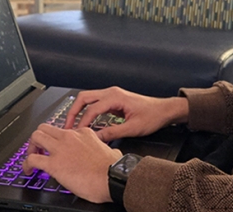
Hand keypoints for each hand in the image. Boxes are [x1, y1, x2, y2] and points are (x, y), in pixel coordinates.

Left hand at [23, 124, 121, 203]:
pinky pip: (32, 159)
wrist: (111, 177)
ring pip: (36, 136)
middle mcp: (70, 137)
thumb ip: (105, 148)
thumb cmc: (112, 168)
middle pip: (45, 127)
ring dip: (31, 148)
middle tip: (39, 150)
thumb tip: (111, 153)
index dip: (58, 141)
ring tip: (32, 157)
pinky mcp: (54, 164)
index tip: (58, 149)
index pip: (64, 131)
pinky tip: (29, 170)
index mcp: (83, 133)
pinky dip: (26, 164)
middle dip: (39, 138)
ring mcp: (60, 149)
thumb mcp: (110, 150)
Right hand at [64, 87, 188, 142]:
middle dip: (74, 111)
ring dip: (79, 111)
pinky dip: (88, 112)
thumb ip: (113, 133)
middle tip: (67, 126)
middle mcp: (112, 93)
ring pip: (88, 99)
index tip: (77, 133)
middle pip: (84, 97)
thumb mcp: (132, 128)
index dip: (82, 122)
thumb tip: (96, 139)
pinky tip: (86, 123)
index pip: (91, 109)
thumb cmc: (153, 116)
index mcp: (115, 97)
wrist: (165, 110)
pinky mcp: (114, 100)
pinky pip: (96, 103)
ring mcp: (112, 95)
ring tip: (73, 126)